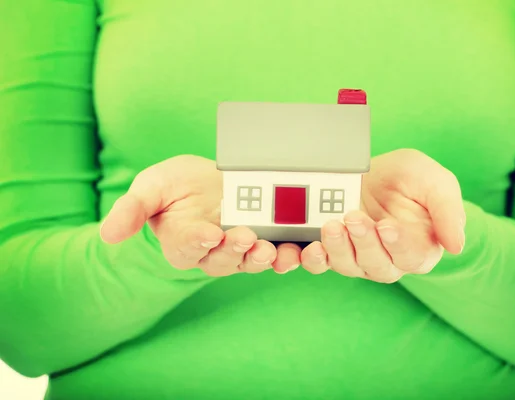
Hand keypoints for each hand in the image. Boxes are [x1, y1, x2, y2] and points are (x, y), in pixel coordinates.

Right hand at [100, 155, 299, 275]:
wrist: (209, 180)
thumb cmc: (176, 186)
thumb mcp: (151, 187)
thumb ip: (132, 209)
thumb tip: (107, 234)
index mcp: (180, 242)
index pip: (185, 248)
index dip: (196, 242)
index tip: (207, 233)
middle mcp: (209, 252)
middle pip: (220, 260)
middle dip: (233, 251)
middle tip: (245, 238)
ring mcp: (238, 249)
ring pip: (249, 262)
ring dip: (261, 259)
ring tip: (270, 250)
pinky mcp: (262, 241)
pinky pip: (274, 254)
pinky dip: (285, 255)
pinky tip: (295, 250)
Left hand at [300, 149, 465, 282]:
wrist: (375, 171)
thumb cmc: (410, 178)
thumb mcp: (435, 182)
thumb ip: (449, 211)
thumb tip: (457, 246)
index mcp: (421, 248)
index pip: (412, 257)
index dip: (399, 245)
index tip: (387, 226)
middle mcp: (390, 259)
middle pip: (378, 266)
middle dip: (364, 243)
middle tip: (354, 218)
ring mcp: (359, 257)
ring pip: (349, 266)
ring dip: (338, 249)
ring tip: (332, 225)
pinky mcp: (333, 250)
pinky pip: (322, 264)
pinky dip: (314, 260)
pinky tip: (310, 248)